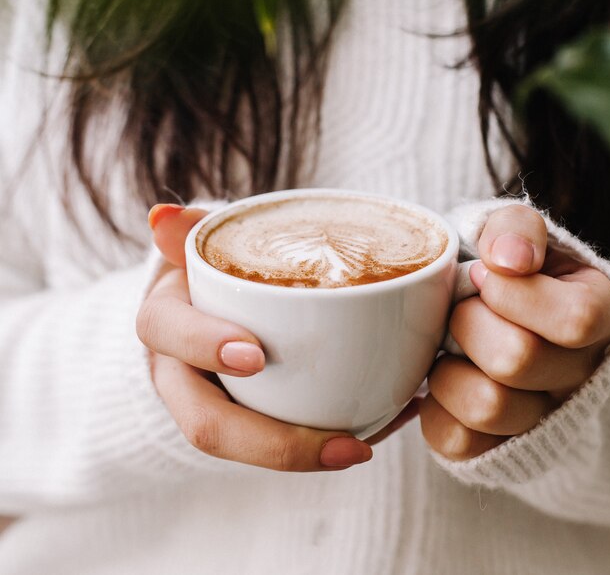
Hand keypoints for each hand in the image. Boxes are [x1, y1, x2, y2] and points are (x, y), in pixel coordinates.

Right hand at [136, 204, 373, 471]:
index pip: (167, 333)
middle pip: (208, 425)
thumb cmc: (210, 271)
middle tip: (347, 444)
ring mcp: (212, 403)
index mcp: (165, 323)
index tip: (255, 355)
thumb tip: (161, 215)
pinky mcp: (247, 417)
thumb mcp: (201, 244)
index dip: (205, 345)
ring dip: (312, 455)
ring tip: (369, 444)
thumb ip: (192, 230)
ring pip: (249, 447)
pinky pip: (285, 436)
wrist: (210, 301)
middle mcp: (181, 374)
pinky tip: (386, 418)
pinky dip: (335, 434)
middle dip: (274, 444)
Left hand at [420, 204, 609, 460]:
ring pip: (486, 407)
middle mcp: (576, 374)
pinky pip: (456, 439)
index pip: (576, 319)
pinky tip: (444, 374)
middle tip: (459, 308)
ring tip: (449, 346)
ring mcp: (538, 416)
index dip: (511, 293)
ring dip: (448, 366)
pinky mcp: (493, 445)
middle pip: (517, 359)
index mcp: (595, 316)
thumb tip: (509, 258)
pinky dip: (435, 404)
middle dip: (466, 322)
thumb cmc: (496, 270)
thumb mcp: (509, 233)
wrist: (476, 311)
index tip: (481, 273)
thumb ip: (514, 229)